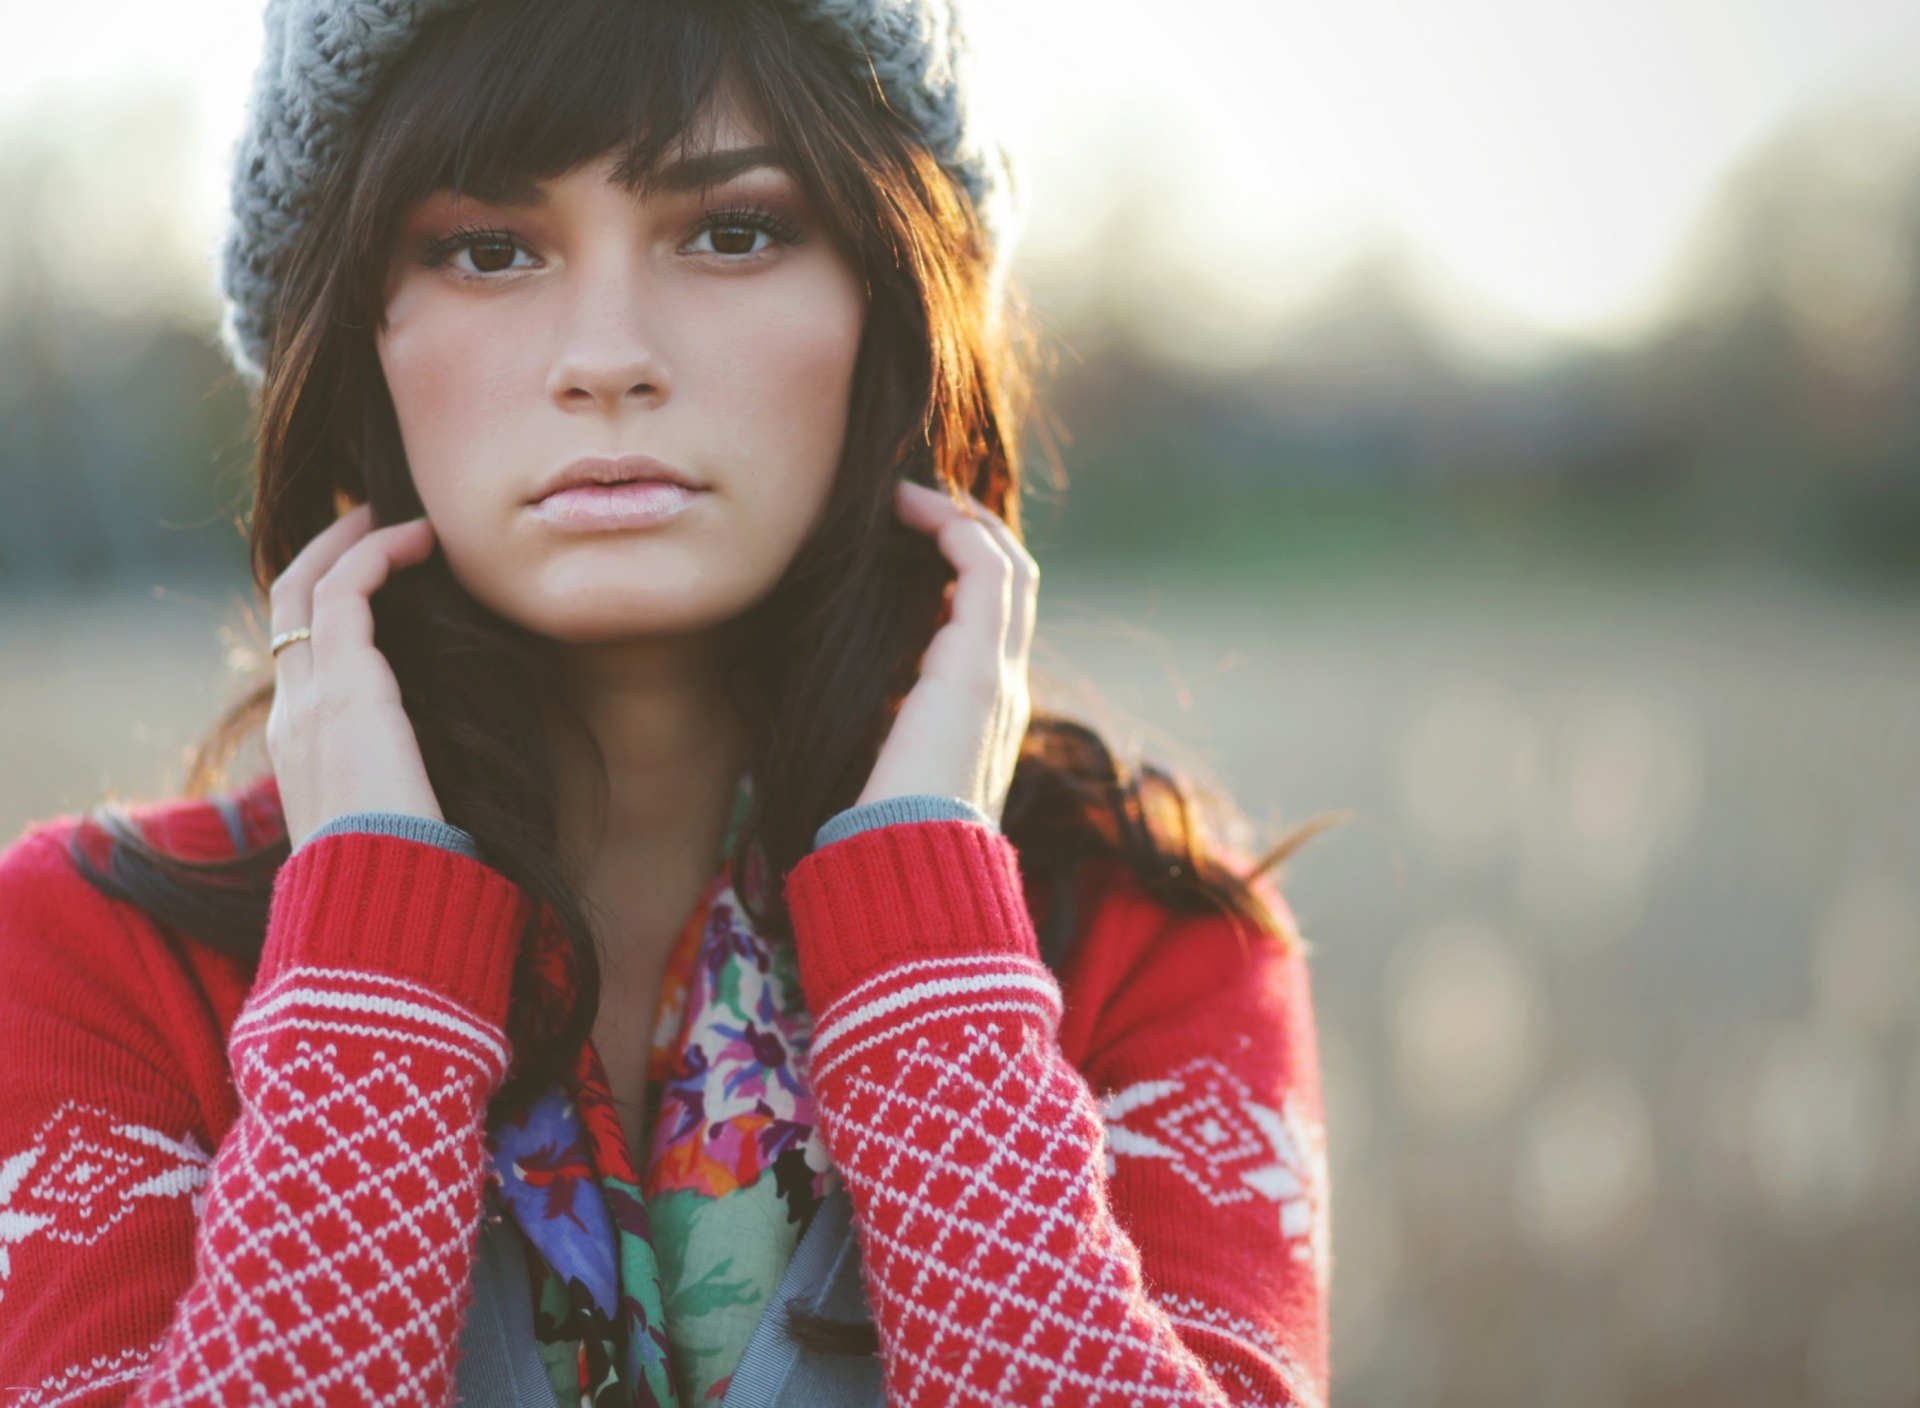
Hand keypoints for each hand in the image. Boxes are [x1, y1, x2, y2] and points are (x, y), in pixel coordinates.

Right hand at [265, 504, 443, 846]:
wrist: (382, 903)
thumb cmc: (406, 878)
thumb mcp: (406, 822)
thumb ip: (416, 788)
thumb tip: (462, 786)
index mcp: (303, 747)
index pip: (299, 654)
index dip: (330, 604)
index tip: (379, 575)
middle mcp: (294, 715)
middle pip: (286, 605)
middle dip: (327, 551)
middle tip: (375, 518)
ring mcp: (311, 698)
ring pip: (307, 585)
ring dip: (353, 539)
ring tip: (404, 516)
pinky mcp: (346, 687)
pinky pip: (345, 590)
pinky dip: (377, 552)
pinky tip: (420, 538)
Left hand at [857, 481, 1037, 824]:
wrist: (910, 871)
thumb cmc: (883, 837)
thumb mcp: (881, 774)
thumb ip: (876, 739)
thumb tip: (835, 724)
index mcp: (985, 716)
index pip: (993, 622)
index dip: (962, 570)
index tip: (907, 541)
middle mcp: (1005, 688)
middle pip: (1013, 582)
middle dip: (969, 531)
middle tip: (912, 502)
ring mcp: (999, 675)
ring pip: (1007, 565)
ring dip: (959, 517)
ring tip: (906, 495)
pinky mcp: (976, 667)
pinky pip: (984, 568)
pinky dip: (952, 525)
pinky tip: (905, 508)